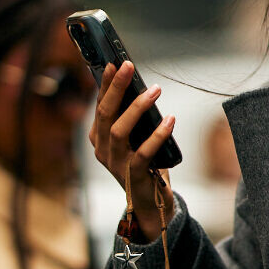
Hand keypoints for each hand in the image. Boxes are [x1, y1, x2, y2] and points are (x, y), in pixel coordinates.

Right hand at [88, 61, 175, 240]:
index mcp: (98, 138)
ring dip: (137, 107)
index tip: (114, 63)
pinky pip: (143, 153)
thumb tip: (144, 88)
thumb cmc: (145, 165)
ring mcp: (115, 164)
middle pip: (105, 114)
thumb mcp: (136, 138)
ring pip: (119, 130)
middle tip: (129, 66)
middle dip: (116, 87)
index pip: (100, 105)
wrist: (151, 204)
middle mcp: (102, 150)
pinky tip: (170, 119)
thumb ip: (135, 118)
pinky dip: (157, 135)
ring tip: (155, 90)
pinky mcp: (133, 176)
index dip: (106, 84)